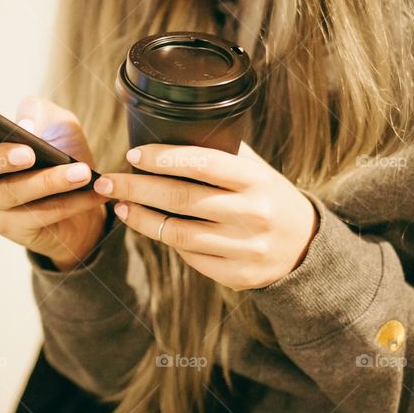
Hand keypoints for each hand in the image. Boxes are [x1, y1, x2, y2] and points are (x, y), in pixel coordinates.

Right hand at [0, 96, 108, 270]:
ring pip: (12, 195)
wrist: (86, 197)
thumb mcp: (57, 122)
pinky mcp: (12, 230)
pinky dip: (70, 202)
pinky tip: (93, 191)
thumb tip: (23, 125)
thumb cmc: (62, 152)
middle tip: (29, 151)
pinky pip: (39, 216)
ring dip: (50, 182)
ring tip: (80, 172)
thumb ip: (41, 112)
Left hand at [91, 141, 319, 290]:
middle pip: (180, 198)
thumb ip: (222, 156)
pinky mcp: (237, 276)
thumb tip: (166, 136)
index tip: (132, 154)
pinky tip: (152, 227)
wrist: (306, 247)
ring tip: (121, 205)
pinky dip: (167, 240)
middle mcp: (252, 214)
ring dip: (141, 218)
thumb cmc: (269, 198)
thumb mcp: (257, 171)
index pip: (201, 163)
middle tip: (106, 181)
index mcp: (256, 180)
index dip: (162, 158)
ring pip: (177, 233)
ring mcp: (244, 248)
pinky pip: (189, 257)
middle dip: (136, 187)